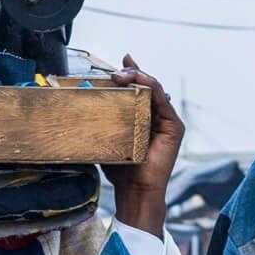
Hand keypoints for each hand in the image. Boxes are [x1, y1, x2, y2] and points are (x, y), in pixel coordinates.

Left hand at [103, 57, 184, 238]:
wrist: (134, 190)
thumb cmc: (120, 169)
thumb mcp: (107, 138)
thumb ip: (101, 121)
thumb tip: (79, 107)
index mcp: (143, 118)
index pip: (137, 90)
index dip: (129, 74)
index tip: (115, 65)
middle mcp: (157, 116)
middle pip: (145, 86)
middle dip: (130, 74)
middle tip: (113, 72)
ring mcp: (168, 120)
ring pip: (154, 88)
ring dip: (138, 77)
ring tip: (121, 75)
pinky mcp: (175, 126)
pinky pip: (161, 99)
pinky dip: (149, 86)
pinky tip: (137, 80)